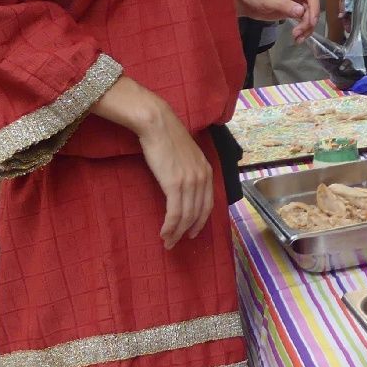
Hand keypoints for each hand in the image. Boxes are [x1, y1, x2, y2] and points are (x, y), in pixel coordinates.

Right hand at [135, 112, 214, 249]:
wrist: (158, 124)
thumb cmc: (168, 138)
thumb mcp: (187, 156)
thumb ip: (190, 171)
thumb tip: (184, 187)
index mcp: (208, 171)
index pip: (208, 204)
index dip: (200, 221)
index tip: (192, 232)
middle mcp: (203, 178)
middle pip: (198, 213)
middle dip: (188, 231)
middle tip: (177, 242)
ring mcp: (190, 181)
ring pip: (186, 216)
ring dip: (176, 232)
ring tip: (168, 242)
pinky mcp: (175, 184)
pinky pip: (175, 212)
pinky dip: (170, 226)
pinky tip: (164, 232)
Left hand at [233, 0, 319, 38]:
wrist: (245, 1)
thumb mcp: (270, 0)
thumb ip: (285, 6)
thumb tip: (301, 12)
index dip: (315, 9)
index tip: (311, 23)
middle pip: (312, 8)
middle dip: (308, 22)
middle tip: (298, 33)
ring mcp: (296, 3)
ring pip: (308, 16)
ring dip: (306, 28)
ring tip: (297, 38)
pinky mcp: (292, 12)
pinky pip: (302, 21)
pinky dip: (301, 29)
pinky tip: (297, 37)